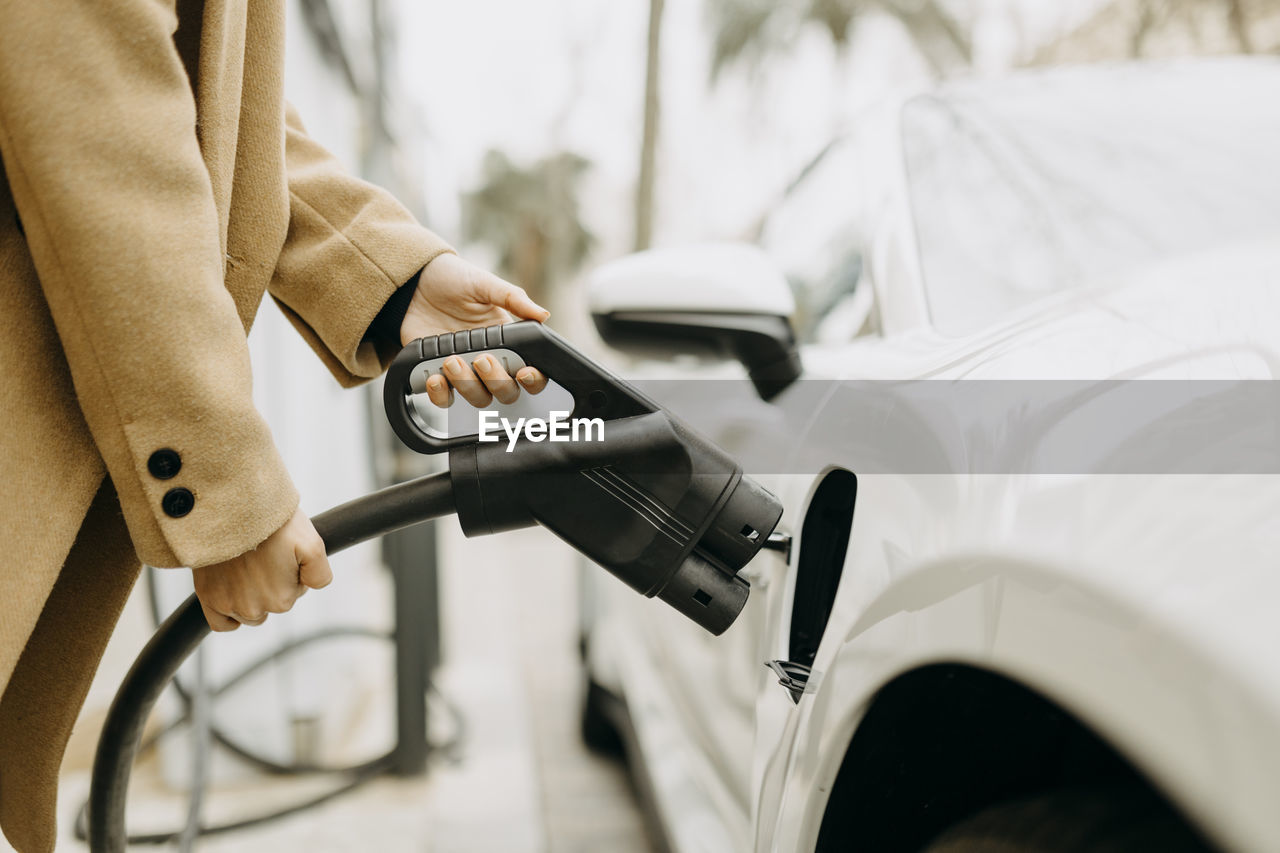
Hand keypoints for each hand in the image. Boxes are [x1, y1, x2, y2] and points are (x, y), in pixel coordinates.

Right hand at [191, 508, 332, 631]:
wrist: (232, 509)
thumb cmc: (272, 523)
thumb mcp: (311, 544)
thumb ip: (320, 574)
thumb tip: (314, 587)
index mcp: (282, 599)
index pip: (294, 593)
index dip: (290, 572)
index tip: (281, 553)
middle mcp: (254, 609)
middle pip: (271, 604)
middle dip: (271, 584)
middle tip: (264, 555)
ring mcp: (229, 605)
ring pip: (249, 612)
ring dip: (251, 595)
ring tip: (246, 564)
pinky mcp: (208, 599)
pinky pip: (222, 624)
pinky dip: (229, 614)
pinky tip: (232, 593)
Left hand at [400, 253, 550, 407]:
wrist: (415, 282)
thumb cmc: (455, 279)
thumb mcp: (485, 284)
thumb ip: (514, 299)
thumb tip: (544, 315)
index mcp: (508, 342)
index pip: (531, 372)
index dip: (533, 380)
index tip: (524, 373)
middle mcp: (489, 361)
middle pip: (506, 392)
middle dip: (497, 381)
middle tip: (481, 359)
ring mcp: (464, 371)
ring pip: (478, 398)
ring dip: (467, 386)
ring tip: (451, 360)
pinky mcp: (438, 374)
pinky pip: (444, 399)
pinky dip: (440, 395)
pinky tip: (434, 377)